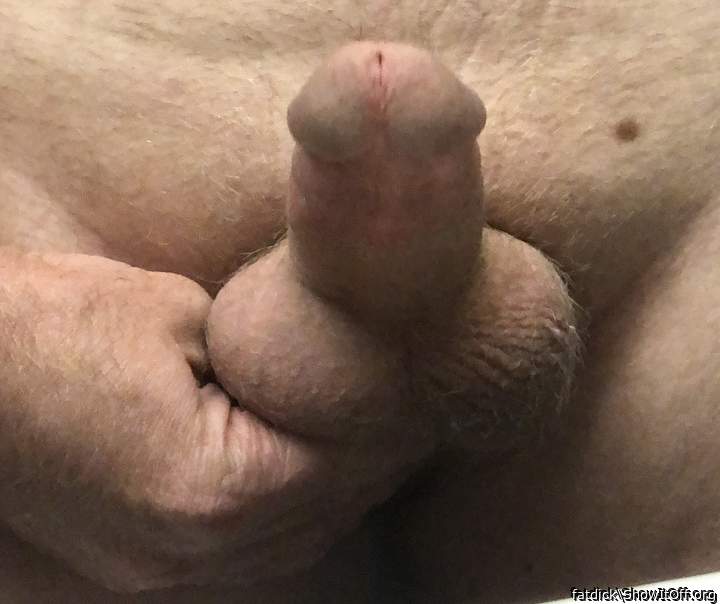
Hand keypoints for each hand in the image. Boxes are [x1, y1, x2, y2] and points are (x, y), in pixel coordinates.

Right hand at [0, 250, 406, 592]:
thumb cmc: (58, 325)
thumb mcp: (181, 317)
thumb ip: (263, 362)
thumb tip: (307, 374)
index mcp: (215, 490)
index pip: (339, 465)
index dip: (381, 422)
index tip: (408, 387)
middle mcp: (192, 550)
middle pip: (319, 514)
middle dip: (365, 462)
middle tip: (400, 414)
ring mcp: (159, 567)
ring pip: (284, 544)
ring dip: (327, 495)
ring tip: (360, 443)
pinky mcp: (137, 560)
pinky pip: (240, 551)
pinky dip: (281, 515)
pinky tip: (296, 476)